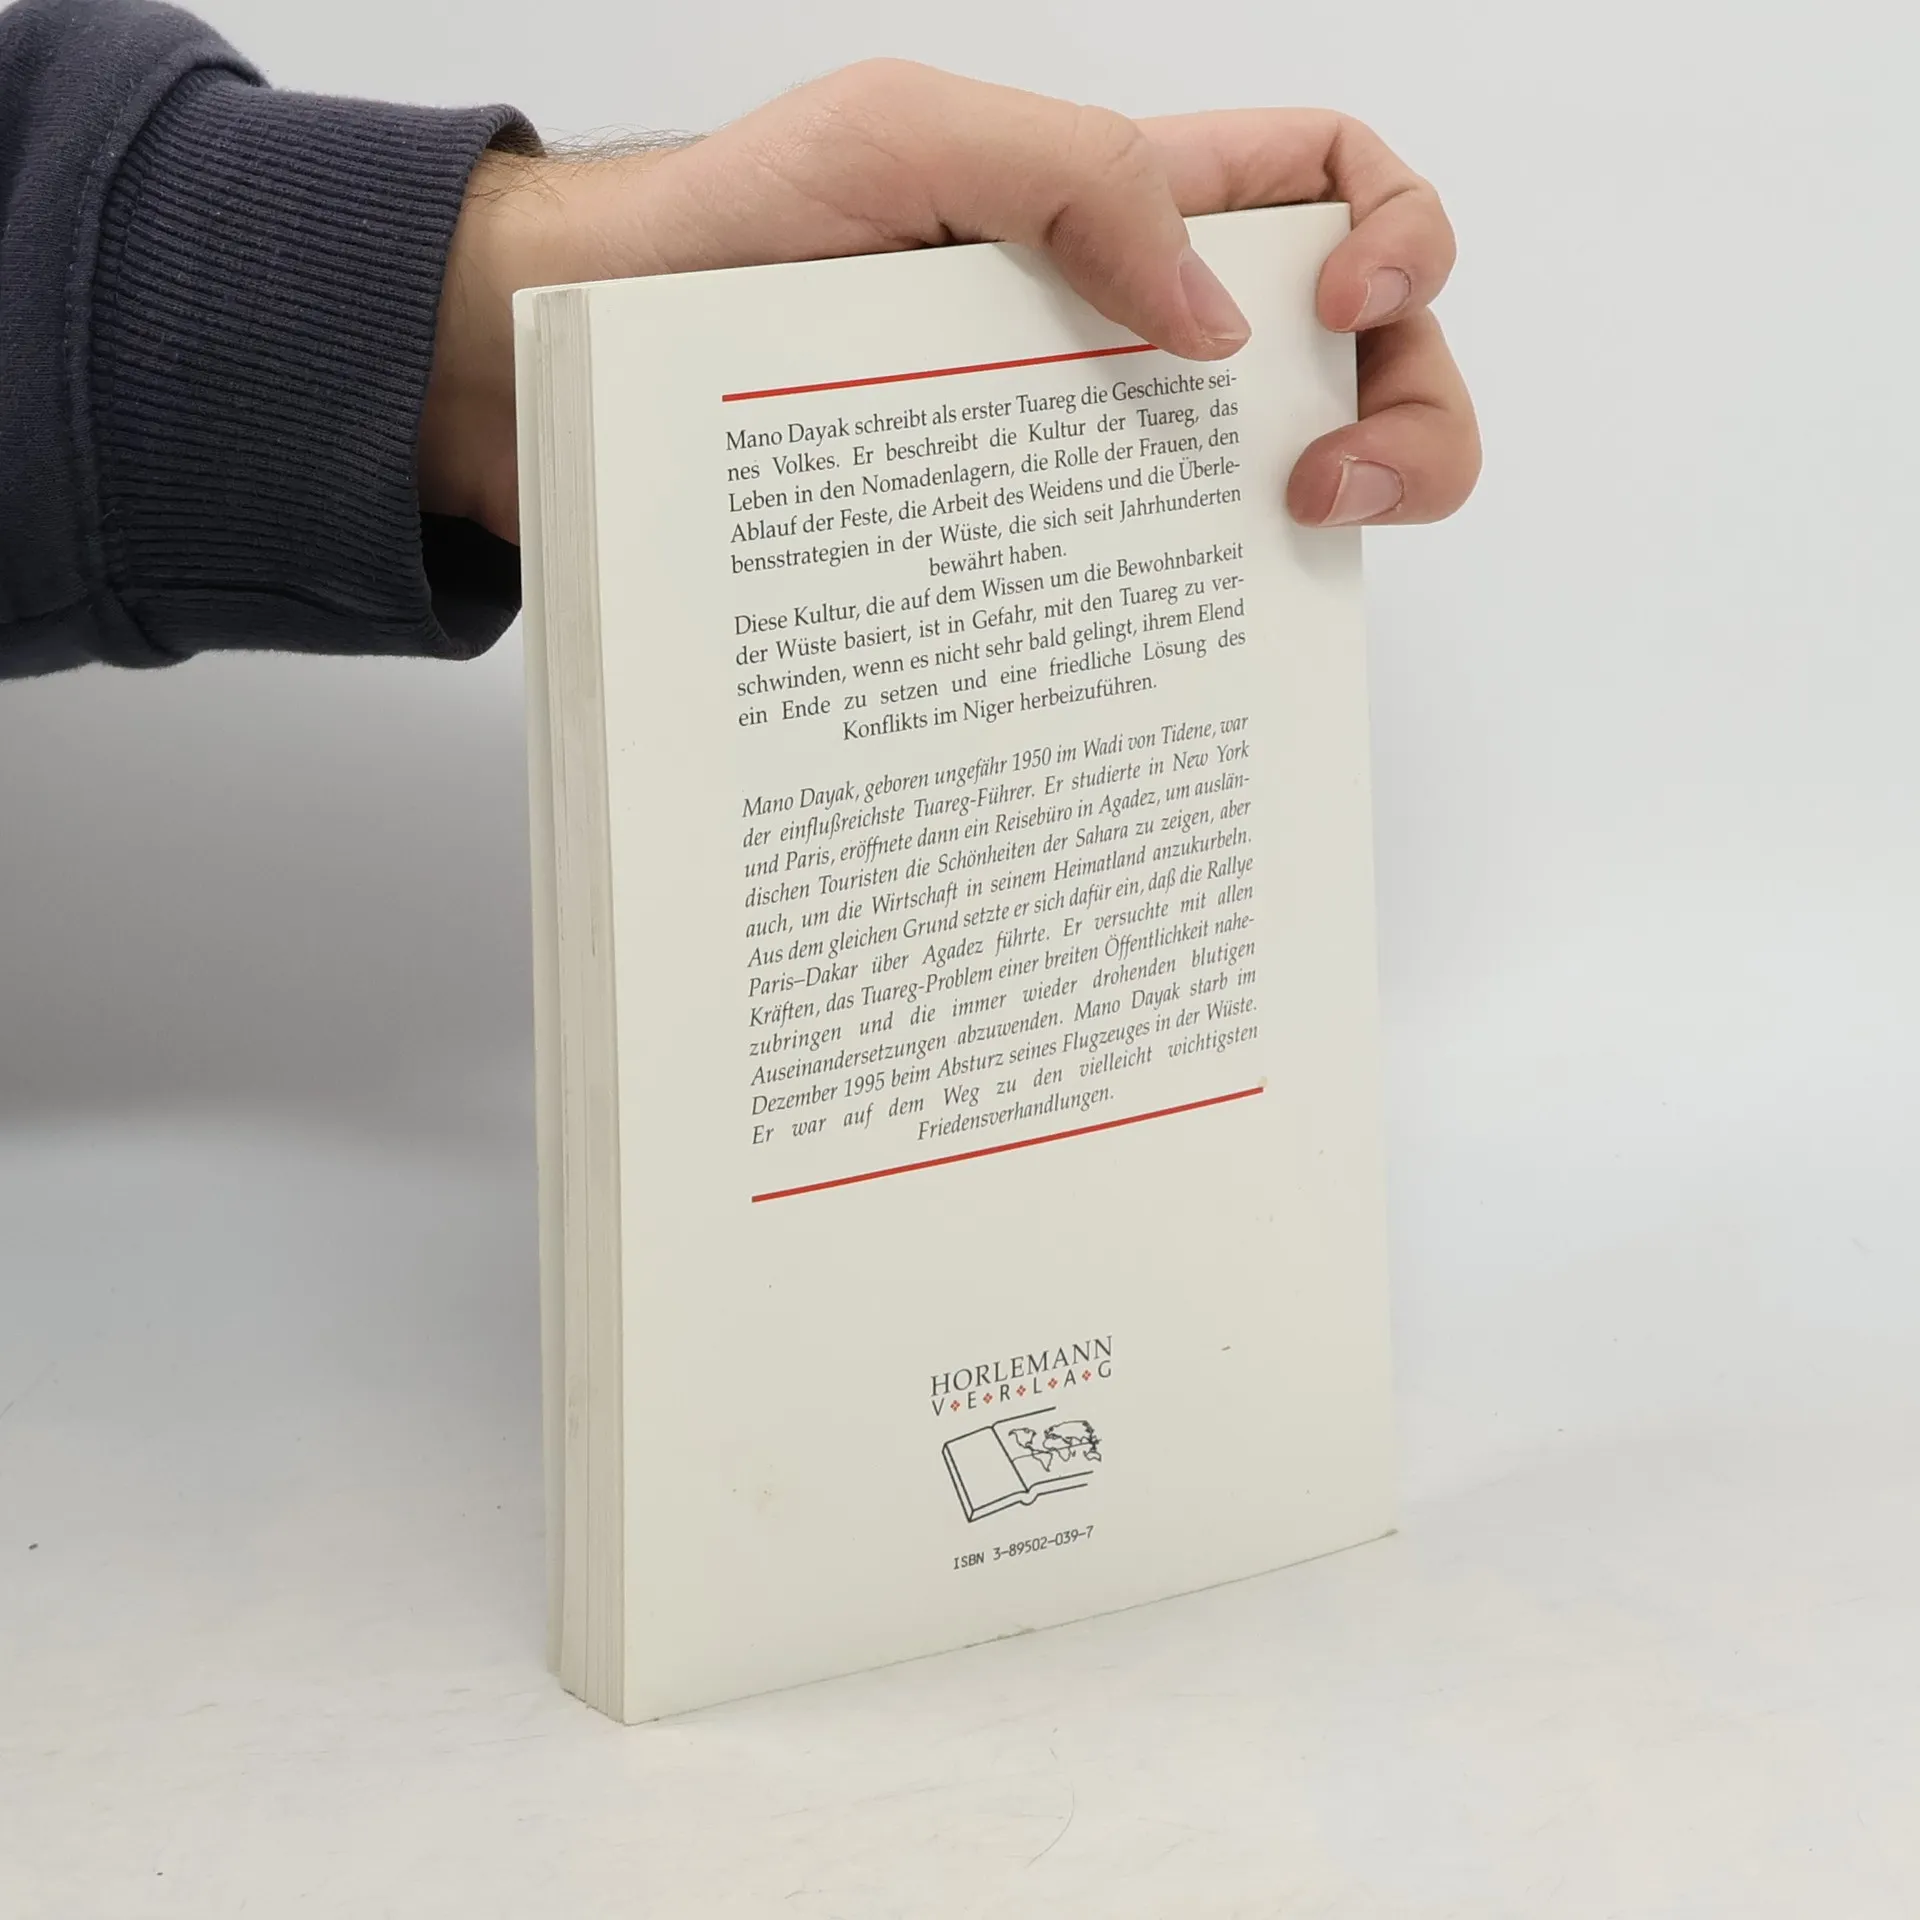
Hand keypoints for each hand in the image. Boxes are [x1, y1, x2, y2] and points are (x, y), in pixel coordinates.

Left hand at [420, 60, 1478, 544]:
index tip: (1339, 309)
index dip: (1398, 231)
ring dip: (1350, 506)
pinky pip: (1151, 581)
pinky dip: (1206, 609)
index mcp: (1128, 200)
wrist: (601, 363)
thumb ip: (1079, 181)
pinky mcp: (1029, 550)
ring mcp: (1090, 448)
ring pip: (1278, 479)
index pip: (1331, 185)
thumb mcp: (905, 139)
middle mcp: (1134, 326)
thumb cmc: (735, 229)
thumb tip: (1218, 332)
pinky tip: (1180, 635)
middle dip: (1416, 407)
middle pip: (1360, 355)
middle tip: (1327, 478)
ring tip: (1285, 533)